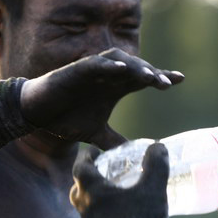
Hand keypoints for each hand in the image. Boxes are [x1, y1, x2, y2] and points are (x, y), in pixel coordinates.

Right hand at [20, 48, 183, 149]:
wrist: (36, 115)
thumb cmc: (67, 119)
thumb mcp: (97, 135)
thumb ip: (116, 143)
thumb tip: (133, 157)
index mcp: (116, 88)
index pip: (144, 79)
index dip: (162, 77)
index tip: (181, 80)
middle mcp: (108, 76)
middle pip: (137, 69)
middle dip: (153, 74)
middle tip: (168, 84)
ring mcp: (93, 71)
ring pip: (120, 61)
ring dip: (136, 67)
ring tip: (150, 77)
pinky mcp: (75, 70)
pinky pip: (95, 64)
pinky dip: (109, 65)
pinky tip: (122, 69)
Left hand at [70, 143, 169, 217]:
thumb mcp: (154, 189)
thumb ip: (156, 165)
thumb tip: (158, 147)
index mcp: (94, 194)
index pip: (81, 168)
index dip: (86, 157)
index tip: (91, 151)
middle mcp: (85, 213)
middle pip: (77, 192)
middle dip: (85, 182)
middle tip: (99, 177)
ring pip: (87, 216)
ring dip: (97, 208)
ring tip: (115, 205)